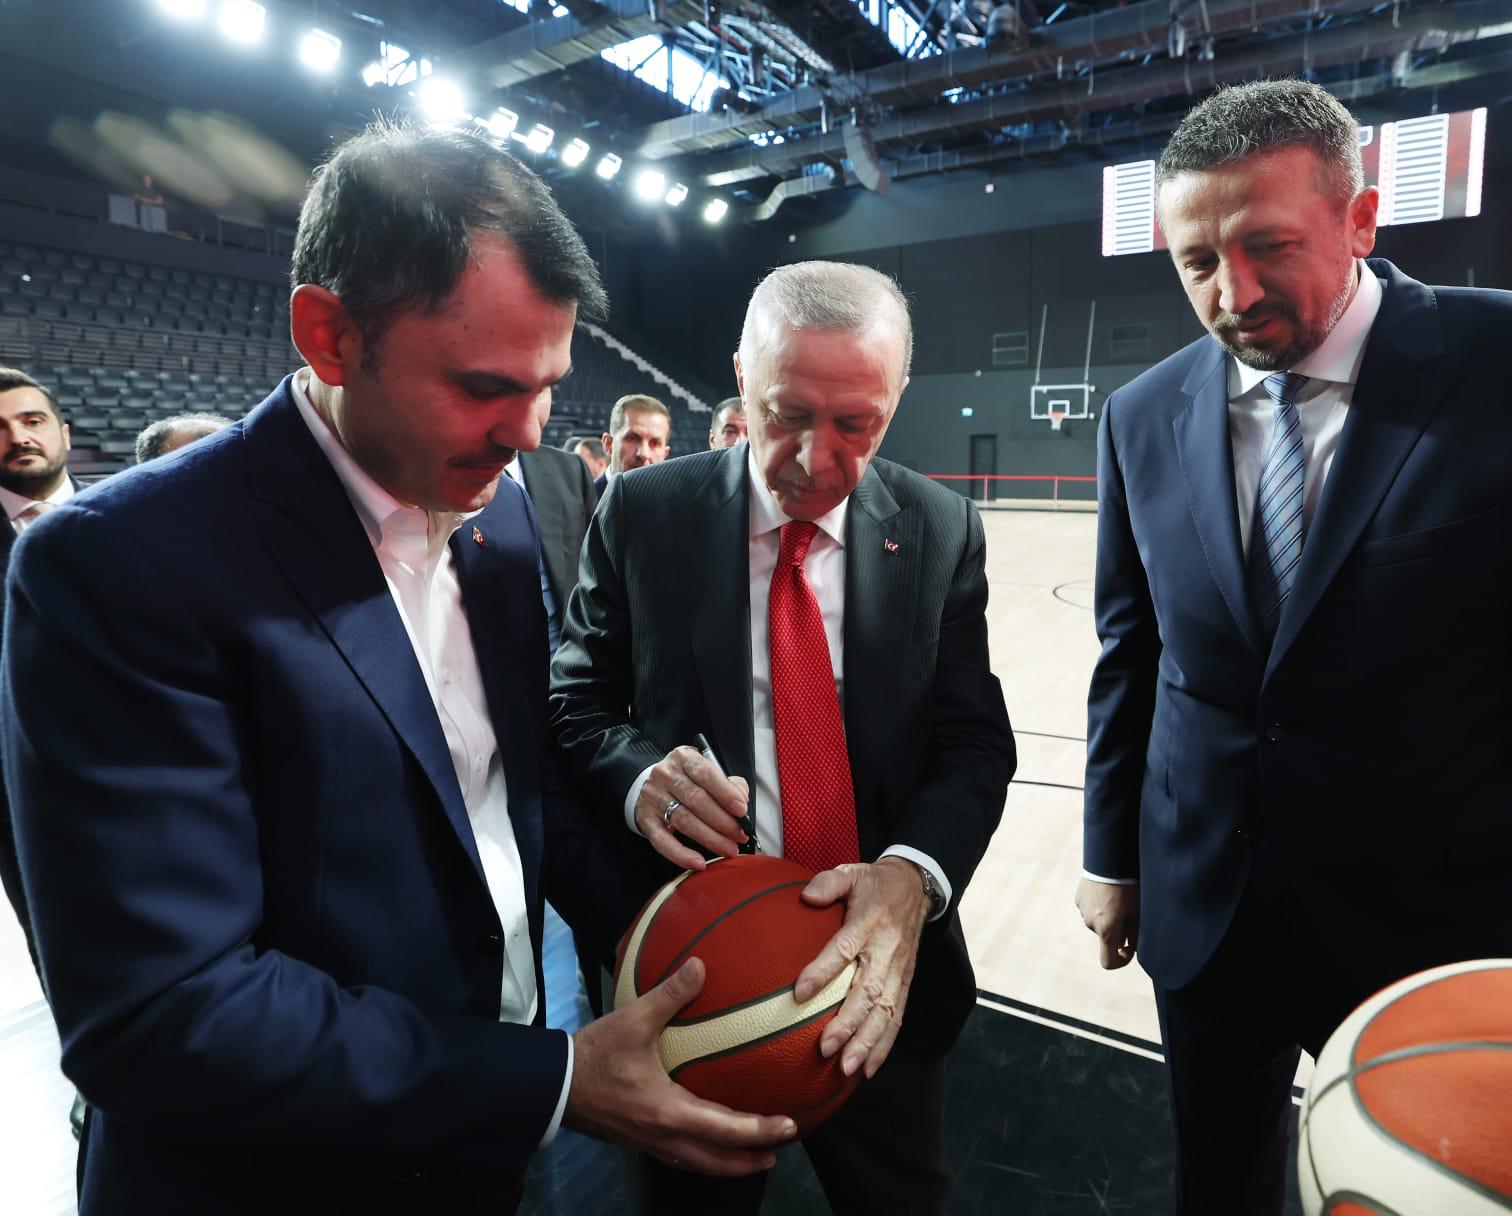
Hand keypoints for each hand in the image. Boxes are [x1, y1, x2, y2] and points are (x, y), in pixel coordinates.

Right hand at [566, 957, 796, 1174]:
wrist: (555, 1085)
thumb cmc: (595, 1054)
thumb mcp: (633, 1020)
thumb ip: (669, 994)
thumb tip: (700, 965)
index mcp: (668, 1112)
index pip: (726, 1130)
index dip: (760, 1131)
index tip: (789, 1126)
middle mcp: (664, 1136)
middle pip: (717, 1161)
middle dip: (751, 1159)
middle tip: (781, 1150)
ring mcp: (651, 1143)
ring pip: (699, 1164)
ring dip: (729, 1163)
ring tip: (754, 1156)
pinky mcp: (639, 1140)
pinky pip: (681, 1157)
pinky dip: (704, 1156)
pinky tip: (708, 1144)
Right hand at [633, 746, 749, 869]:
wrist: (652, 785)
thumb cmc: (688, 780)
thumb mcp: (707, 772)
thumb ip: (728, 784)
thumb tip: (741, 803)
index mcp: (683, 758)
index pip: (705, 773)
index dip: (725, 793)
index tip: (741, 810)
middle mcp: (665, 775)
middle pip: (696, 800)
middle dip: (722, 821)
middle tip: (739, 835)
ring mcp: (653, 797)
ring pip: (683, 820)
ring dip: (709, 838)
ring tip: (728, 849)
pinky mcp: (645, 820)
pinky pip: (662, 841)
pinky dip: (681, 854)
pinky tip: (699, 863)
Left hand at [792, 858, 929, 1080]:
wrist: (918, 886)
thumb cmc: (875, 883)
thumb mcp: (852, 872)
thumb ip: (828, 883)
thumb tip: (806, 896)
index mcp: (869, 922)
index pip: (845, 949)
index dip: (823, 970)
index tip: (800, 993)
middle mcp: (887, 950)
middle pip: (869, 991)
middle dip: (848, 1023)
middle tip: (824, 1048)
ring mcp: (900, 970)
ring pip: (885, 1011)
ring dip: (867, 1043)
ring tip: (847, 1067)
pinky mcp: (906, 982)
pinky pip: (898, 1017)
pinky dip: (884, 1045)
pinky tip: (869, 1068)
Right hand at [1075, 877, 1139, 968]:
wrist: (1110, 859)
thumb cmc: (1129, 887)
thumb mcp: (1137, 913)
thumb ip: (1134, 935)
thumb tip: (1132, 947)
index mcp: (1106, 930)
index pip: (1108, 962)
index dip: (1121, 961)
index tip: (1129, 949)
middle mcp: (1091, 924)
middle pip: (1106, 936)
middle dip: (1118, 929)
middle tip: (1130, 911)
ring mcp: (1083, 910)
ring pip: (1098, 921)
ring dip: (1108, 915)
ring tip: (1119, 896)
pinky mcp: (1079, 897)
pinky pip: (1091, 907)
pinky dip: (1099, 904)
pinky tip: (1108, 889)